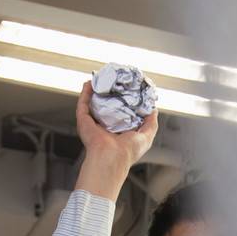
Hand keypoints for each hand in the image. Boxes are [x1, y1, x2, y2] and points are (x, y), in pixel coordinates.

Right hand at [74, 80, 158, 200]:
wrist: (112, 158)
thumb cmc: (128, 151)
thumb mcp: (147, 136)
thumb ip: (151, 122)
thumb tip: (153, 109)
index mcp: (119, 131)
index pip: (121, 112)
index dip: (124, 100)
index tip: (128, 88)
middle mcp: (105, 127)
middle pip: (106, 105)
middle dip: (109, 92)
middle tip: (114, 79)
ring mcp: (93, 124)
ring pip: (93, 103)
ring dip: (95, 90)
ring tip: (101, 77)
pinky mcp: (83, 121)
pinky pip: (83, 103)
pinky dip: (85, 92)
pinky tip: (90, 83)